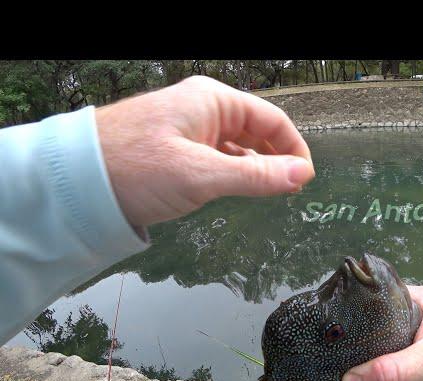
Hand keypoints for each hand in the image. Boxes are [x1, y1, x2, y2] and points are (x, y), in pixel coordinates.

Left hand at [95, 76, 313, 227]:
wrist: (74, 182)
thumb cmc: (132, 167)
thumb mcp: (201, 175)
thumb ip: (256, 176)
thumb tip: (301, 175)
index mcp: (213, 100)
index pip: (272, 120)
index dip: (294, 149)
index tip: (305, 179)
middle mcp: (204, 109)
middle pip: (257, 132)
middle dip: (277, 159)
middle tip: (289, 191)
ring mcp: (190, 130)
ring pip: (238, 147)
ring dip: (256, 169)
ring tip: (269, 194)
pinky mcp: (177, 150)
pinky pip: (218, 158)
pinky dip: (233, 174)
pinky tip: (237, 190)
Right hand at [342, 286, 422, 380]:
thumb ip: (391, 370)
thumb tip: (352, 379)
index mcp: (421, 302)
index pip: (378, 298)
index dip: (356, 311)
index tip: (332, 326)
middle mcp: (417, 318)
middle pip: (376, 326)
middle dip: (359, 341)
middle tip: (335, 351)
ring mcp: (417, 343)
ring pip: (382, 349)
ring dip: (370, 361)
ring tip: (345, 367)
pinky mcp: (418, 365)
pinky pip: (390, 368)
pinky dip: (380, 376)